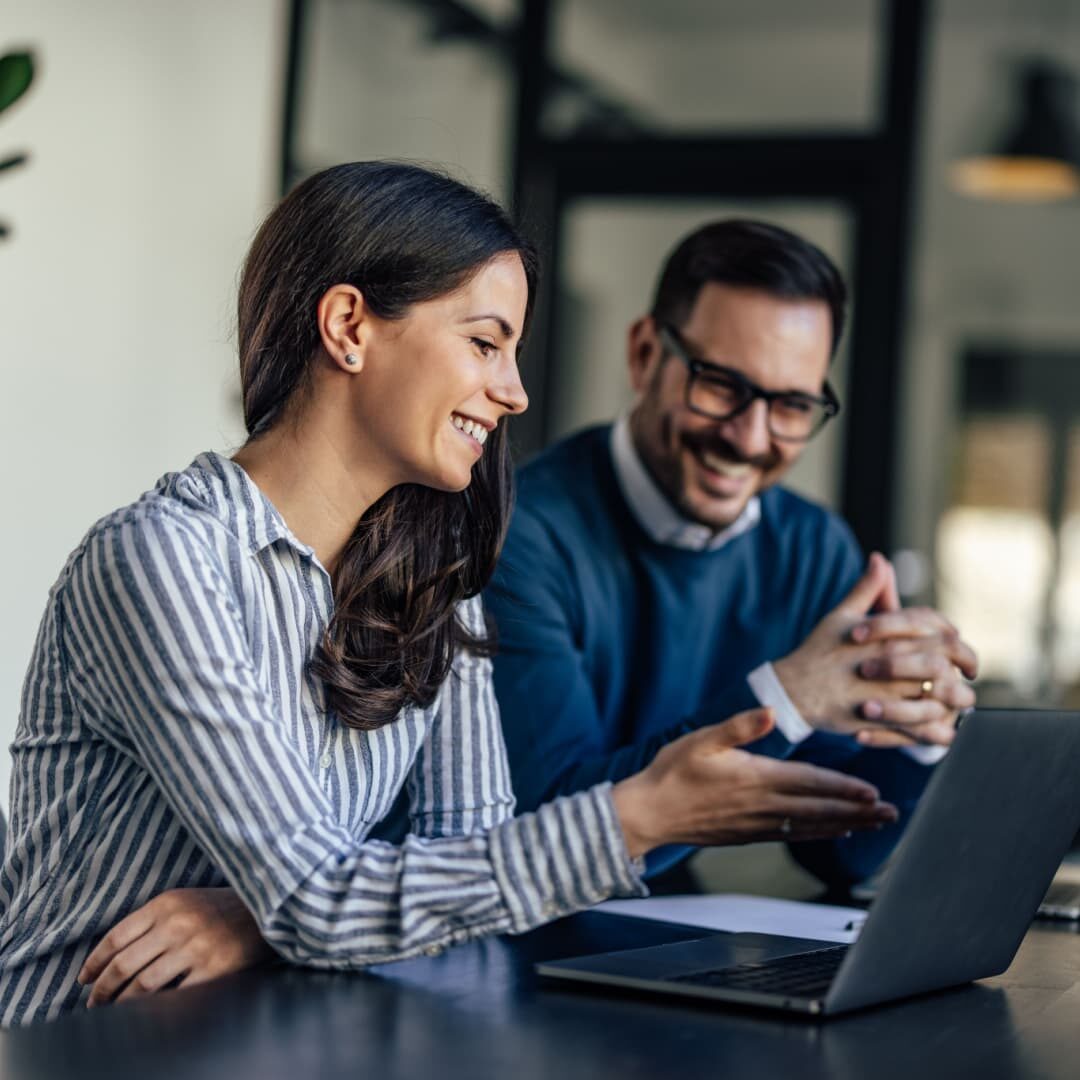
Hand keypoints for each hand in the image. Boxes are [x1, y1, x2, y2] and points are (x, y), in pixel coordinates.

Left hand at [78, 888, 273, 1006]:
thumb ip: (153, 920)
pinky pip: (174, 996)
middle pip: (124, 965)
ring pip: (143, 985)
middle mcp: (178, 924)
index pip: (116, 937)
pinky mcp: (214, 969)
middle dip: (102, 990)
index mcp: (166, 903)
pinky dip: (155, 1009)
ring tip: (114, 1012)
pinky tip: (146, 1015)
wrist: (268, 908)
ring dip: (122, 1004)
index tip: (84, 980)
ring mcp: (196, 947)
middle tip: (93, 1003)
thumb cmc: (222, 906)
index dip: (95, 963)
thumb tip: (114, 956)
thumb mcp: (186, 900)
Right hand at [611, 709, 897, 859]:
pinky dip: (819, 834)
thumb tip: (770, 712)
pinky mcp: (749, 834)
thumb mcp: (700, 739)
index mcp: (755, 778)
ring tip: (875, 824)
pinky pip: (793, 836)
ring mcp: (757, 824)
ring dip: (846, 825)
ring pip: (811, 827)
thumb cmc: (672, 772)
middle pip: (820, 811)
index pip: (810, 784)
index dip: (843, 789)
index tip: (873, 793)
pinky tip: (834, 832)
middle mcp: (762, 806)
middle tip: (891, 814)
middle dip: (858, 812)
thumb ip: (738, 726)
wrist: (649, 813)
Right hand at [772, 554, 975, 746]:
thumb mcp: (841, 616)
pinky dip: (936, 728)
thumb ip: (867, 589)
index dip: (953, 634)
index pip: (934, 627)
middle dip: (964, 666)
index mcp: (885, 634)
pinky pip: (919, 726)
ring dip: (955, 699)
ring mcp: (885, 691)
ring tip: (960, 701)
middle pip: (943, 660)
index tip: (959, 644)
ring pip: (937, 695)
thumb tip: (879, 559)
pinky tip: (942, 727)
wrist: (793, 690)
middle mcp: (889, 660)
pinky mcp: (880, 719)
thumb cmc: (818, 651)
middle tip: (969, 674)